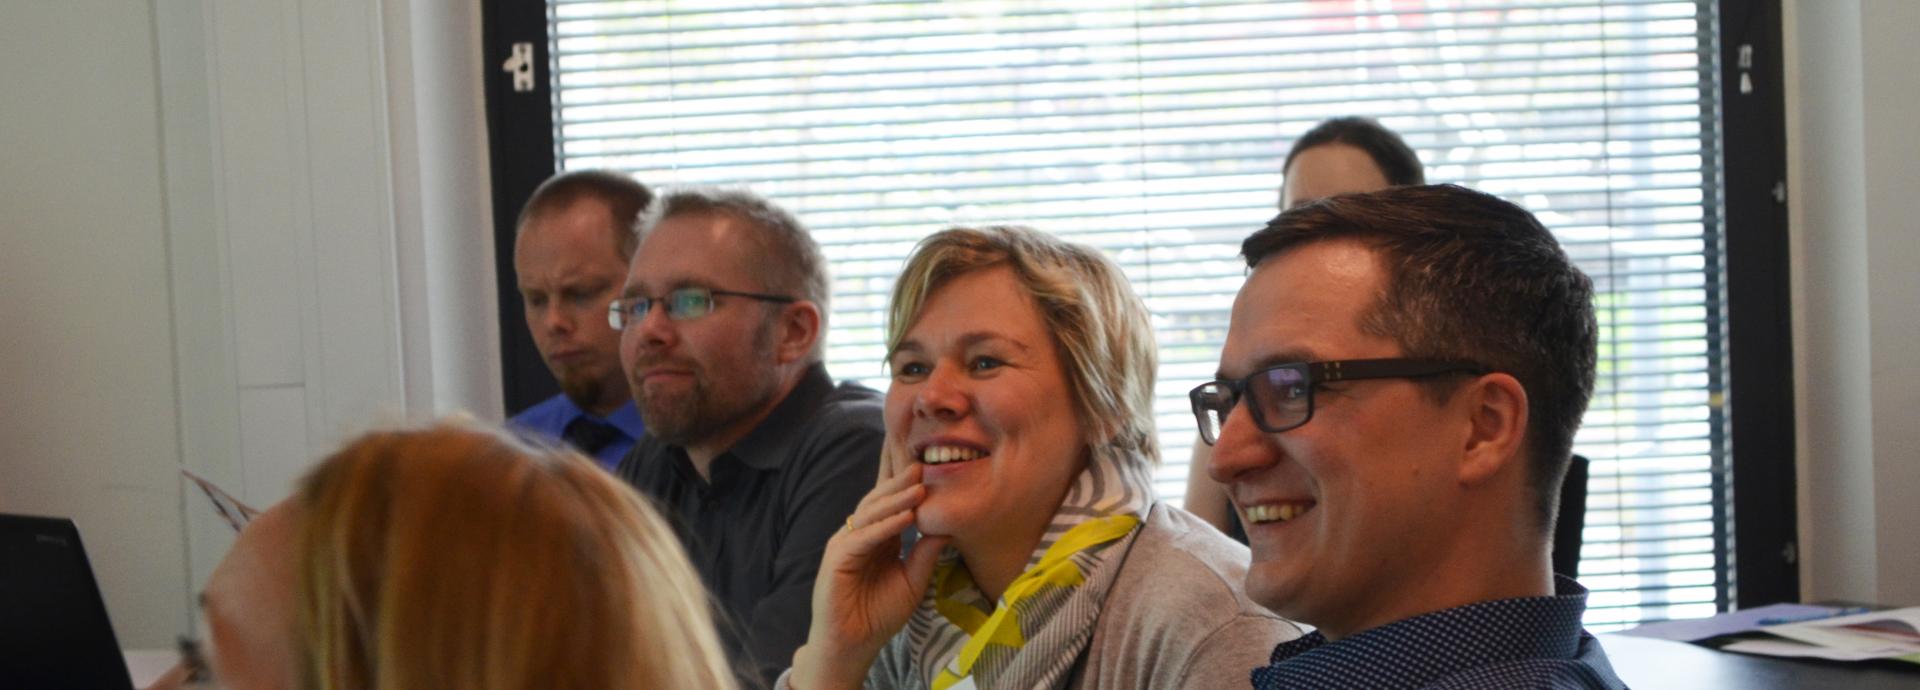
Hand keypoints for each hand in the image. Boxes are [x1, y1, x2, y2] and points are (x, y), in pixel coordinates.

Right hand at [791, 454, 949, 689]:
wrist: (853, 645)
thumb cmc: (879, 615)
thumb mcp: (913, 581)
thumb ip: (926, 554)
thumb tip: (948, 526)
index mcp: (877, 536)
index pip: (889, 501)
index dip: (901, 479)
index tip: (920, 457)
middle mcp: (859, 534)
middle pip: (879, 499)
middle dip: (899, 479)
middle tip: (923, 460)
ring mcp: (846, 544)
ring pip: (871, 513)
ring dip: (896, 498)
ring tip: (919, 485)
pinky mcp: (837, 559)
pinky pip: (864, 537)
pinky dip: (885, 526)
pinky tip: (905, 516)